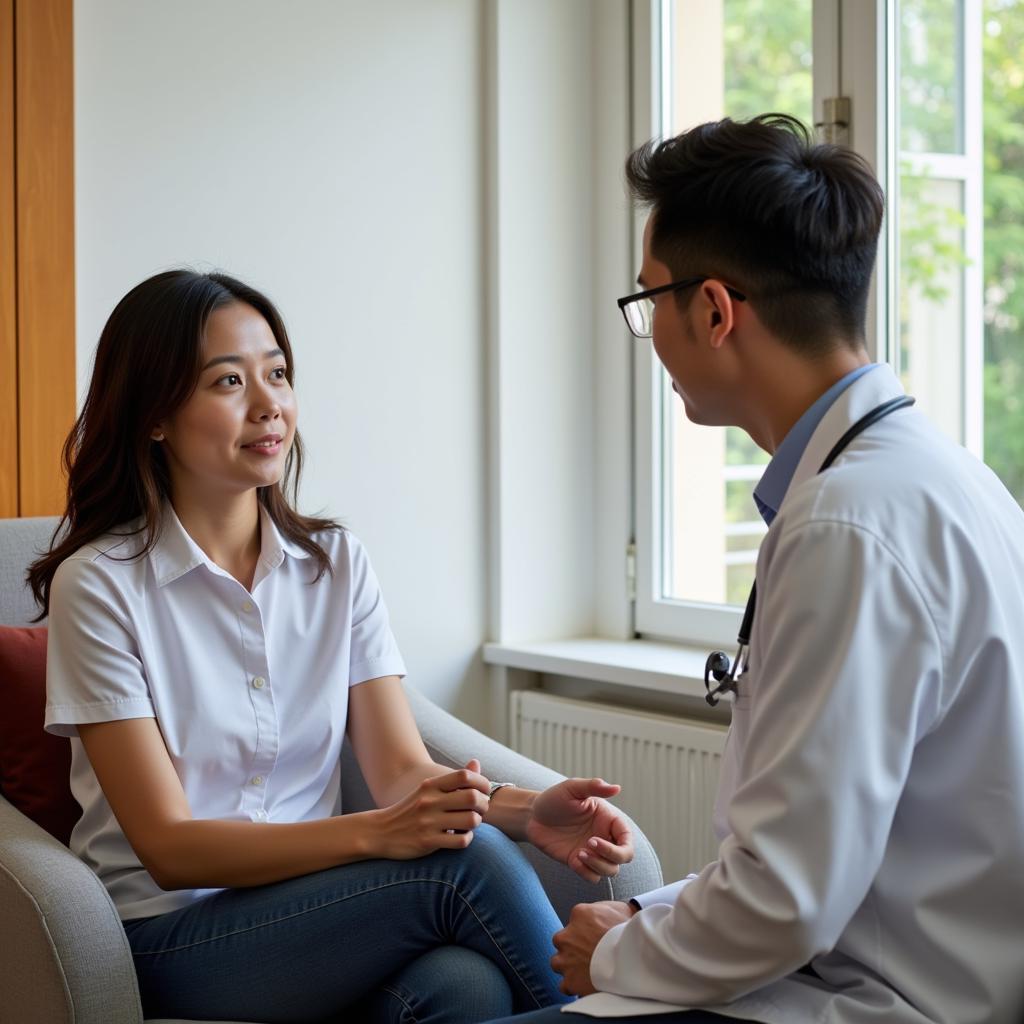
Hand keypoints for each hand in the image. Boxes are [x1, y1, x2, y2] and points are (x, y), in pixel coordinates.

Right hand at [371, 764, 489, 858]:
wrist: (379, 831)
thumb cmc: (410, 809)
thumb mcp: (427, 790)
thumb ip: (453, 780)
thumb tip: (476, 763)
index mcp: (430, 785)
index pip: (464, 776)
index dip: (481, 783)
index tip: (484, 791)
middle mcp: (429, 801)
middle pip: (472, 798)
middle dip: (483, 805)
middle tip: (480, 810)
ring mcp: (428, 822)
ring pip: (471, 820)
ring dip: (476, 823)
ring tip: (470, 823)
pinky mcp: (427, 842)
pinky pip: (461, 841)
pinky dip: (466, 839)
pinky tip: (461, 836)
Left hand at [525, 778, 633, 881]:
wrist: (532, 816)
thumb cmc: (554, 798)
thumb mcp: (572, 788)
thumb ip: (593, 787)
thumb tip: (616, 788)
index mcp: (608, 820)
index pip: (627, 840)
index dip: (620, 846)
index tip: (595, 839)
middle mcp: (604, 837)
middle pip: (623, 858)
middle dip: (610, 856)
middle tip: (588, 844)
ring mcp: (592, 852)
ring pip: (610, 870)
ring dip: (598, 866)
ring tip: (579, 853)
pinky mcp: (579, 862)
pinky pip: (592, 876)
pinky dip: (586, 872)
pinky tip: (573, 859)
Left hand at [551, 900, 635, 995]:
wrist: (633, 957)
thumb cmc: (628, 933)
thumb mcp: (616, 909)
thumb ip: (600, 912)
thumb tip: (600, 917)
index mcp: (579, 915)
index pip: (575, 922)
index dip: (585, 933)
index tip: (594, 940)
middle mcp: (566, 936)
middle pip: (563, 942)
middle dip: (574, 948)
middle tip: (591, 955)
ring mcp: (566, 959)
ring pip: (558, 963)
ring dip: (570, 966)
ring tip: (588, 971)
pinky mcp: (570, 981)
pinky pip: (564, 986)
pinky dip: (573, 986)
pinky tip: (586, 984)